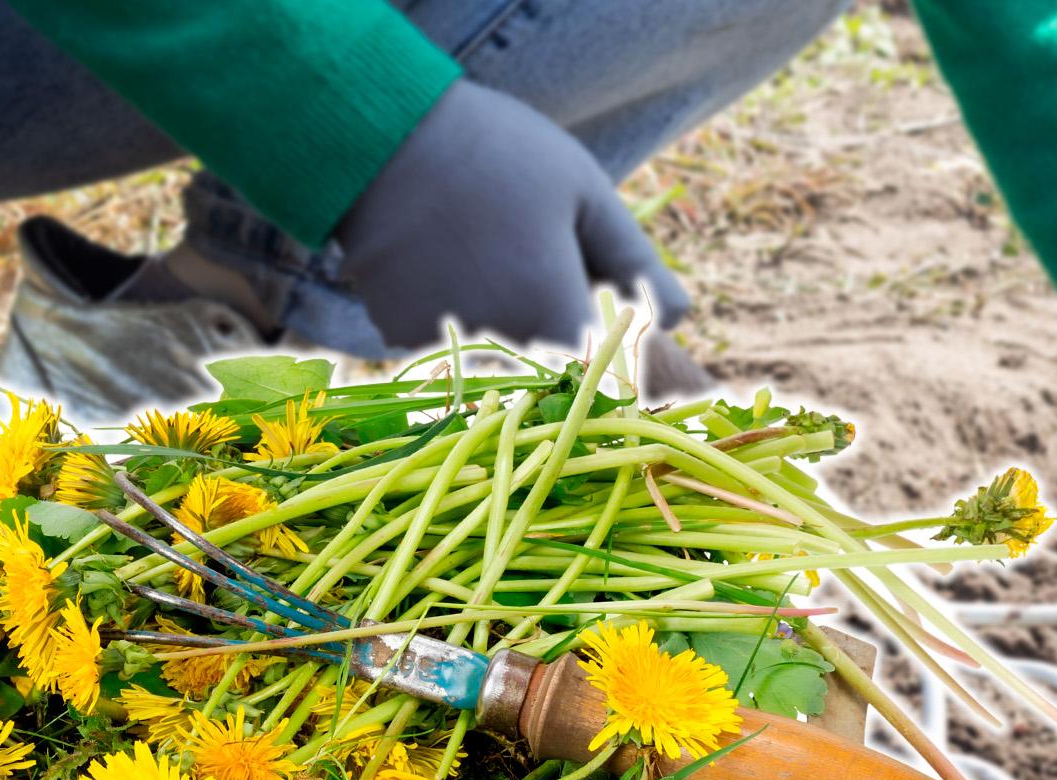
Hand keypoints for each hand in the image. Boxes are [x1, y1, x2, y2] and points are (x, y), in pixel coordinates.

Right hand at [335, 80, 689, 349]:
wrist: (380, 135)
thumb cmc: (500, 154)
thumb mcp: (586, 195)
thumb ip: (637, 264)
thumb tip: (677, 318)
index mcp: (558, 319)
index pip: (606, 368)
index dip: (608, 336)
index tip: (597, 298)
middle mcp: (503, 349)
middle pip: (551, 364)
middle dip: (556, 327)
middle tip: (533, 256)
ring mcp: (446, 347)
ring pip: (499, 355)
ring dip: (505, 323)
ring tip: (489, 248)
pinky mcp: (399, 337)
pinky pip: (445, 342)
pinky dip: (455, 313)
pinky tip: (446, 259)